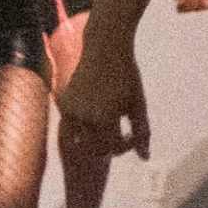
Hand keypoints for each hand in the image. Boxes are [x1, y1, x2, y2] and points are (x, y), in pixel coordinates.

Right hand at [59, 37, 151, 159]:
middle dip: (109, 146)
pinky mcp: (63, 103)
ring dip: (93, 139)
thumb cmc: (127, 76)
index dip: (125, 146)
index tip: (132, 134)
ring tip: (107, 124)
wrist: (104, 47)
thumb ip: (142, 132)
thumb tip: (145, 159)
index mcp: (105, 117)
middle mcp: (84, 116)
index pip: (113, 148)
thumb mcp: (138, 104)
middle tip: (120, 131)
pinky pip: (70, 127)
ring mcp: (70, 110)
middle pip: (95, 150)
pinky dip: (82, 126)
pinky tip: (95, 111)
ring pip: (79, 142)